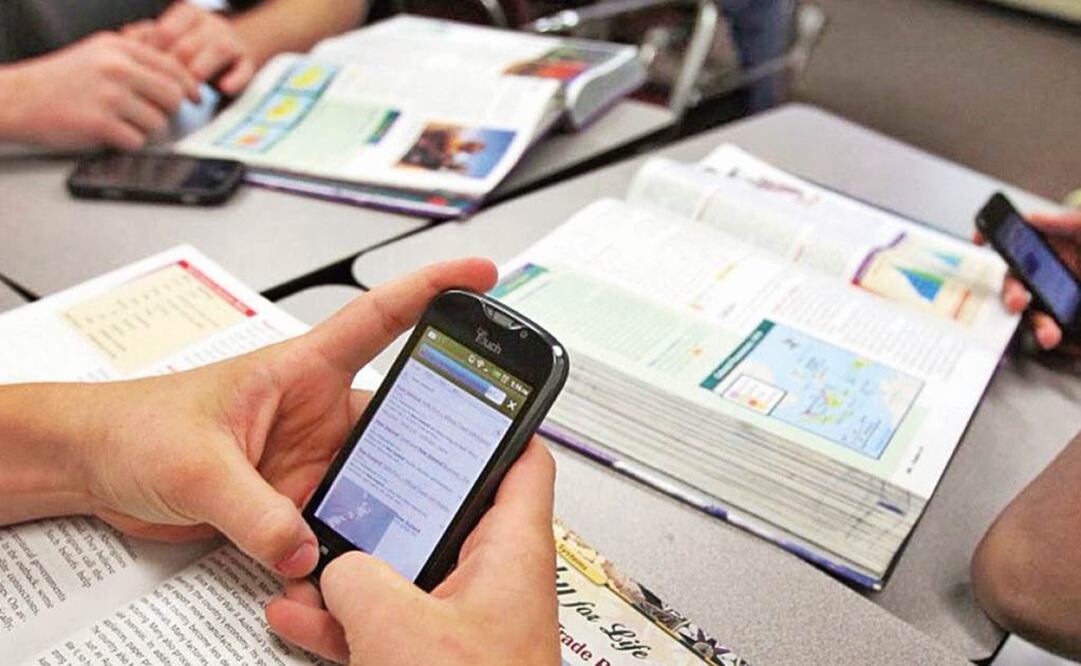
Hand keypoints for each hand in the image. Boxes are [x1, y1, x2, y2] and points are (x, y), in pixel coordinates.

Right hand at [0, 32, 198, 149]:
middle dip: (167, 110)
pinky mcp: (101, 124)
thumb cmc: (60, 79)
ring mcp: (109, 96)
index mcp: (119, 48)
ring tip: (120, 121)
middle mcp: (117, 68)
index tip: (194, 97)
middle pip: (172, 96)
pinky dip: (127, 142)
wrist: (18, 98)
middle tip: (151, 113)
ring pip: (157, 122)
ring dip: (144, 128)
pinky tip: (110, 133)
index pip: (174, 68)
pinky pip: (137, 141)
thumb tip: (177, 65)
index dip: (189, 87)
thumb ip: (136, 55)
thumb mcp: (97, 53)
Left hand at [71, 258, 496, 577]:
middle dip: (433, 437)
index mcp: (299, 368)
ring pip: (373, 477)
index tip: (480, 274)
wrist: (92, 465)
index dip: (432, 290)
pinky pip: (338, 519)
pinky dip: (349, 541)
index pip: (379, 318)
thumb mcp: (196, 464)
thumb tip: (305, 550)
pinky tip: (353, 561)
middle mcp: (314, 411)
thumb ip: (254, 510)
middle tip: (471, 462)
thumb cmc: (133, 426)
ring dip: (387, 502)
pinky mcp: (290, 498)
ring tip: (410, 528)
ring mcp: (306, 457)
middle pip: (395, 418)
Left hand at [125, 3, 255, 94]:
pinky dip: (235, 79)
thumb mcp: (170, 39)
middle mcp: (211, 24)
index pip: (164, 31)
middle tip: (163, 92)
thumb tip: (124, 39)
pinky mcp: (249, 62)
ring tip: (190, 94)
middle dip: (175, 70)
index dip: (153, 56)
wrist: (235, 51)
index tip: (144, 77)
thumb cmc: (193, 50)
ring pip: (217, 51)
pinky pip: (244, 69)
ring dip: (200, 73)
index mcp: (186, 14)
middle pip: (188, 44)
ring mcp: (231, 42)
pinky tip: (224, 88)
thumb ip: (147, 37)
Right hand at [265, 438, 559, 665]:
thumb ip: (358, 578)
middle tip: (351, 473)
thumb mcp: (399, 627)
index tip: (461, 398)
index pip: (522, 461)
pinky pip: (386, 622)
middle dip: (388, 499)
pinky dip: (345, 618)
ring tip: (305, 547)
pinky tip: (298, 612)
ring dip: (352, 562)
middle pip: (443, 512)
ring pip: (404, 570)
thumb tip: (335, 567)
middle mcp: (492, 580)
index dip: (495, 423)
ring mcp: (461, 624)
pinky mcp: (433, 660)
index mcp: (511, 552)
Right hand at [976, 210, 1080, 351]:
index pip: (1014, 243)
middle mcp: (1050, 276)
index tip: (981, 241)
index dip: (992, 239)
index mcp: (1052, 249)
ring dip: (1037, 326)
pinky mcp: (1073, 328)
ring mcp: (1060, 303)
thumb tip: (1033, 217)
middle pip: (1016, 284)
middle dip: (1010, 294)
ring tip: (1050, 335)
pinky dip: (1065, 343)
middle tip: (1017, 302)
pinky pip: (1058, 337)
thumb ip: (1068, 222)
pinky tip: (1074, 342)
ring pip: (1033, 316)